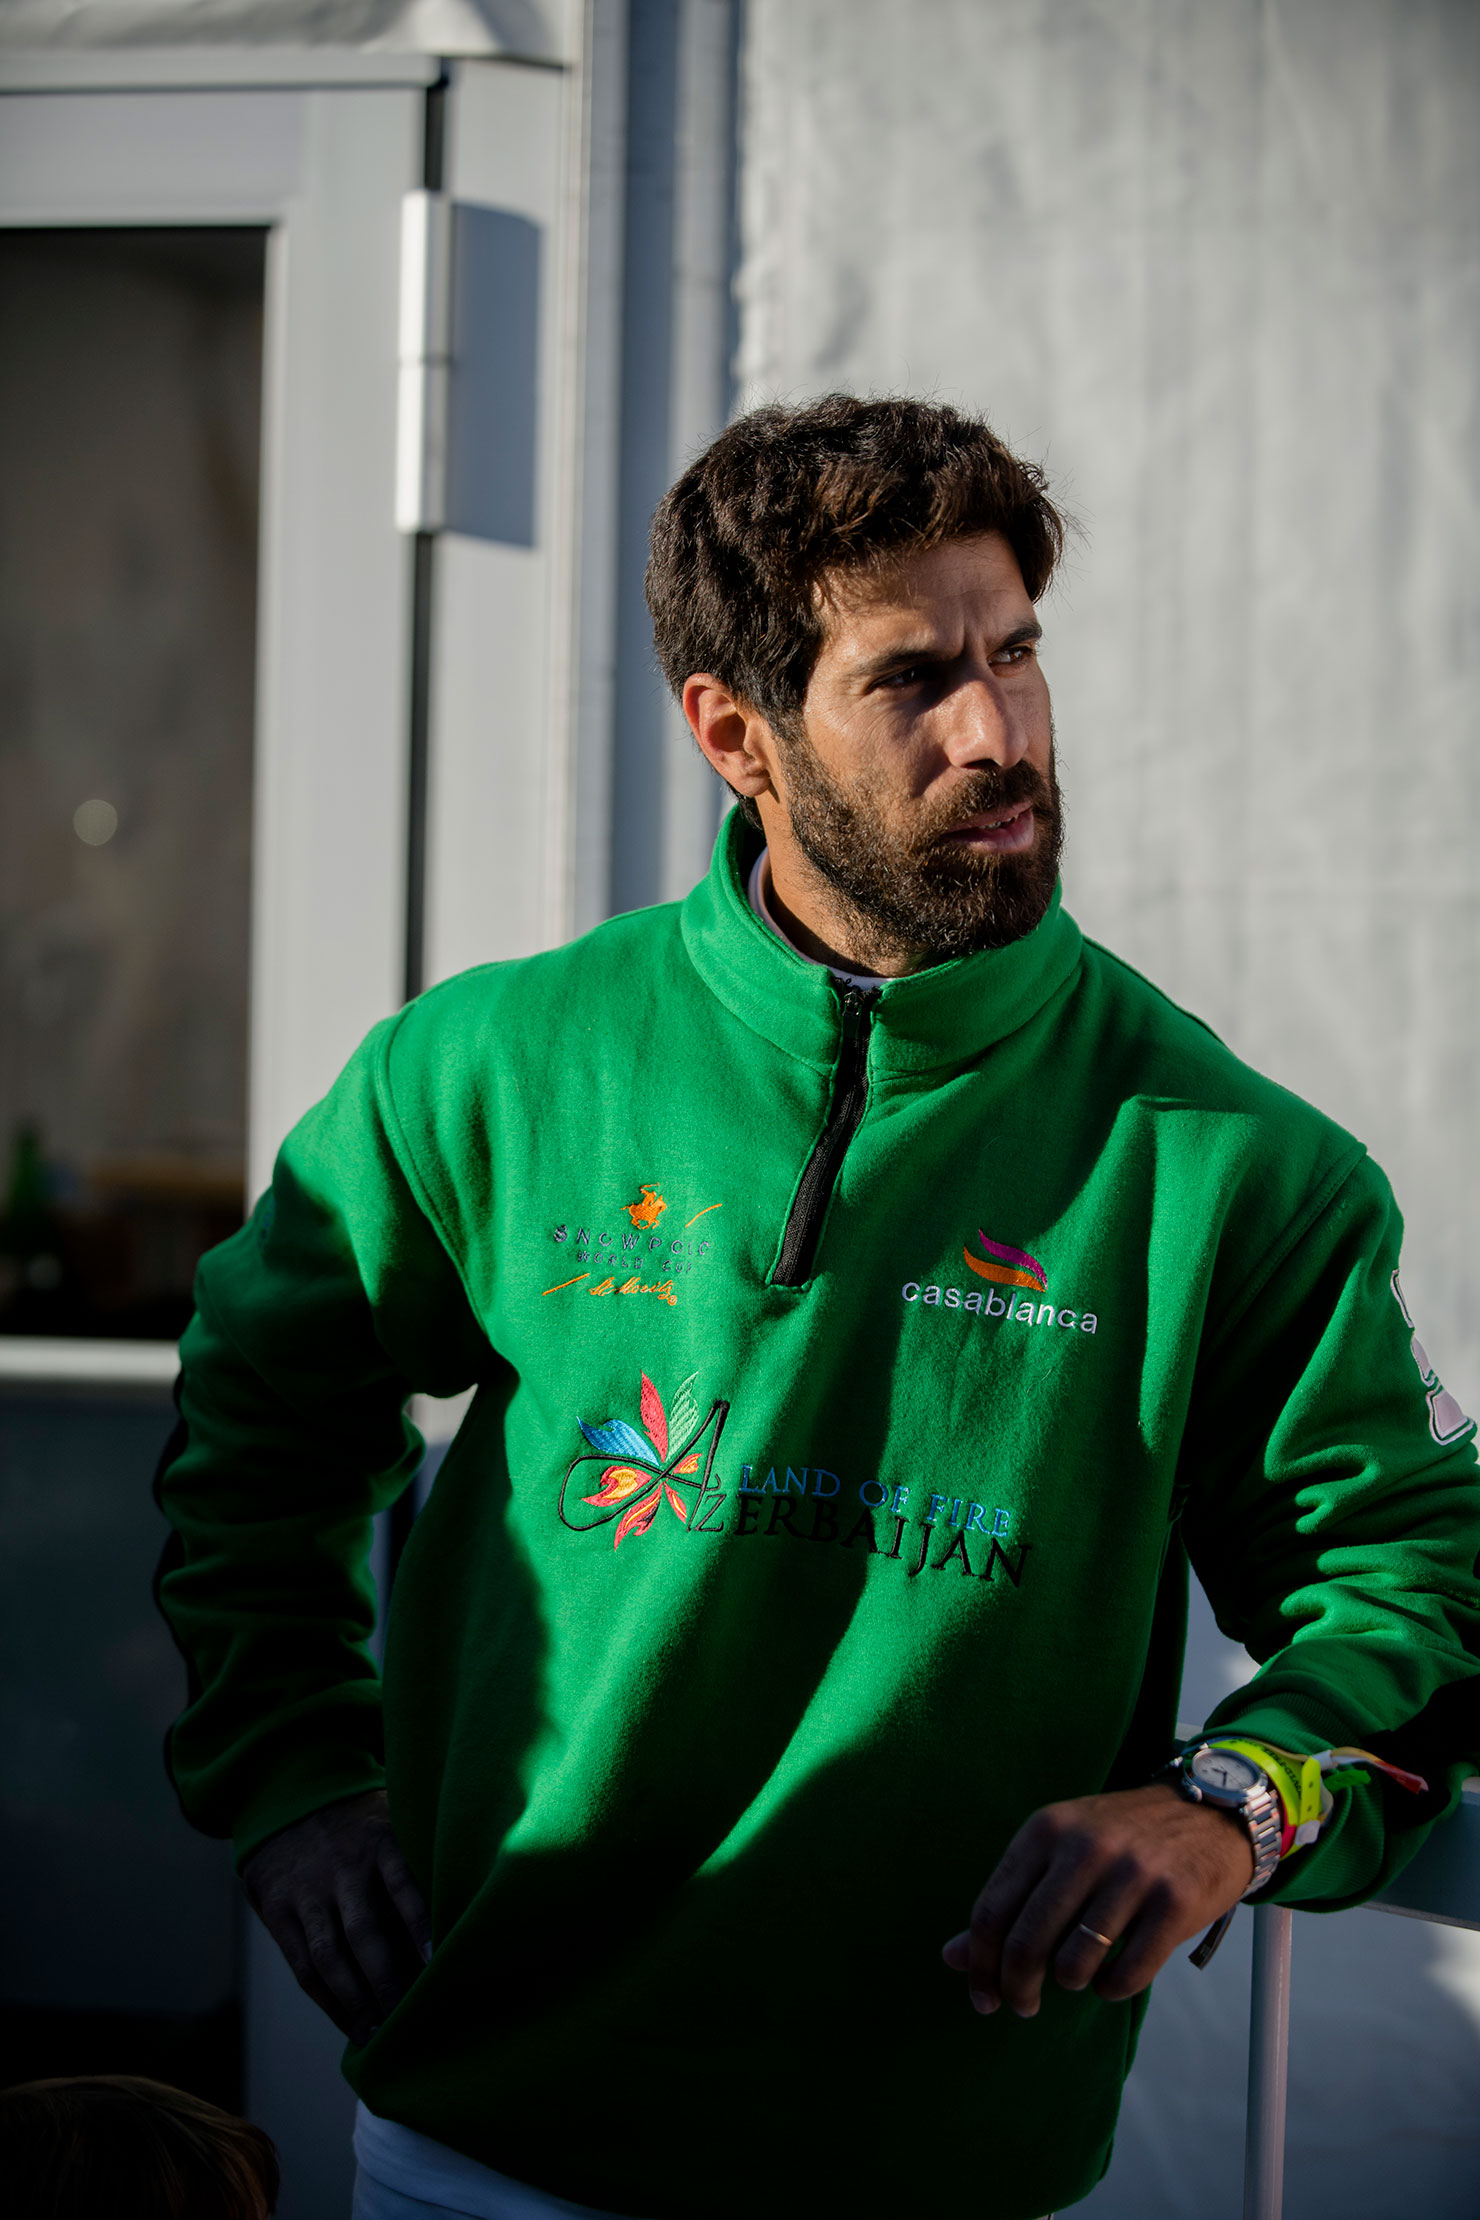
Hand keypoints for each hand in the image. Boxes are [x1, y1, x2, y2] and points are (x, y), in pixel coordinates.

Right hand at [241, 1789, 431, 2044]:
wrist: (289, 1802)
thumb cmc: (364, 1826)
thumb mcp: (395, 1821)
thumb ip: (422, 1859)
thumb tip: (466, 1914)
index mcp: (381, 1842)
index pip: (403, 1883)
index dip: (420, 1923)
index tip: (437, 1962)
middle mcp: (343, 1868)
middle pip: (364, 1932)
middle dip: (387, 1981)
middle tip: (410, 2018)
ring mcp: (308, 1891)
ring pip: (330, 1956)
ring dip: (355, 2001)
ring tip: (379, 2035)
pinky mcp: (279, 1911)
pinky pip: (303, 1965)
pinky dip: (328, 2001)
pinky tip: (351, 2024)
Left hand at [942, 1781, 1254, 2016]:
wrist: (1210, 1813)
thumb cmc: (1122, 1840)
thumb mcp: (1059, 1850)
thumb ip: (1010, 1900)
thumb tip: (953, 1958)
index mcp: (1046, 1829)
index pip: (991, 1911)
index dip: (979, 1966)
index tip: (982, 1997)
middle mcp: (1086, 1846)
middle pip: (1026, 1943)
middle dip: (1018, 1989)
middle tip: (1023, 2005)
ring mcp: (1133, 1873)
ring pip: (1074, 1965)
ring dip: (1071, 1983)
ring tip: (1081, 1971)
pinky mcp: (1175, 1902)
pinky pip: (1125, 1976)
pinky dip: (1113, 1989)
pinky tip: (1116, 1972)